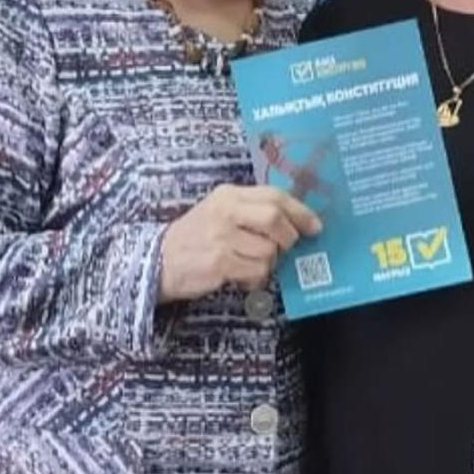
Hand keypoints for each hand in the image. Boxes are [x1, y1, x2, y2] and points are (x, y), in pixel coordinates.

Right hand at [159, 184, 320, 301]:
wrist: (158, 261)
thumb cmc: (197, 238)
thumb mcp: (221, 213)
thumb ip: (254, 212)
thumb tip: (298, 223)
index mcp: (229, 195)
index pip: (274, 196)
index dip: (300, 211)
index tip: (315, 226)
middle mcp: (225, 211)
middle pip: (276, 219)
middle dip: (288, 237)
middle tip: (286, 248)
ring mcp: (221, 237)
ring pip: (269, 250)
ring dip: (268, 262)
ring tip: (250, 263)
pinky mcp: (219, 262)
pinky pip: (256, 271)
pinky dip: (256, 278)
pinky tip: (241, 276)